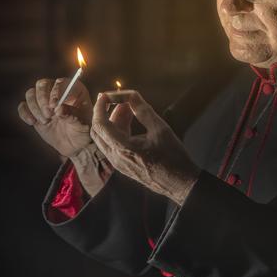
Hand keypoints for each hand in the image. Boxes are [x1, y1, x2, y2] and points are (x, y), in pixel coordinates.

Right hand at [18, 77, 92, 158]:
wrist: (74, 144)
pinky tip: (32, 122)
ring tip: (45, 121)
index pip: (60, 82)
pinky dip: (24, 113)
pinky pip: (23, 106)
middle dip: (42, 99)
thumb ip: (71, 114)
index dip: (55, 92)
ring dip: (34, 107)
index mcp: (73, 89)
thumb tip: (59, 108)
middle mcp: (58, 91)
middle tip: (48, 114)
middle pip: (42, 84)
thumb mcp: (81, 123)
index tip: (54, 105)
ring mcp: (45, 100)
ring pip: (31, 93)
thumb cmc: (82, 130)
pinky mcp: (35, 111)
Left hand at [90, 90, 200, 205]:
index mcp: (123, 148)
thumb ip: (143, 110)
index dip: (100, 107)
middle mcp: (115, 157)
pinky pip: (112, 144)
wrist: (179, 182)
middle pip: (98, 131)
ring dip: (112, 120)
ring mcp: (118, 163)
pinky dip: (117, 130)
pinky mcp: (123, 165)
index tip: (106, 94)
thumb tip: (131, 94)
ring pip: (105, 138)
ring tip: (128, 107)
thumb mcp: (160, 128)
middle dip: (105, 112)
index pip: (101, 125)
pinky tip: (130, 121)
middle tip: (118, 99)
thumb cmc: (172, 155)